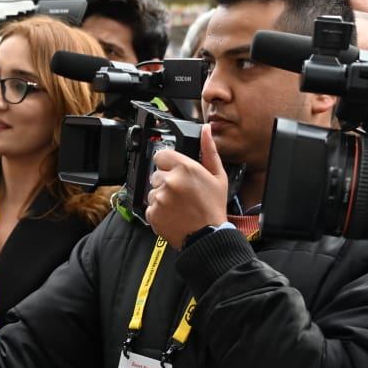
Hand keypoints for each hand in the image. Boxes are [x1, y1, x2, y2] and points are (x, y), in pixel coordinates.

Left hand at [146, 124, 228, 246]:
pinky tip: (173, 214)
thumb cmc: (213, 208)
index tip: (175, 172)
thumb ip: (209, 150)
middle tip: (181, 193)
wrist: (208, 236)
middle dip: (166, 182)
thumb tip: (205, 130)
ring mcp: (159, 198)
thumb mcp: (217, 176)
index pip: (161, 155)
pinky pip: (150, 207)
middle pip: (157, 174)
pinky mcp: (152, 213)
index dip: (168, 164)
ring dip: (162, 197)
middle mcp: (170, 181)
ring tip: (178, 206)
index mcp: (185, 168)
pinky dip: (159, 211)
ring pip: (153, 191)